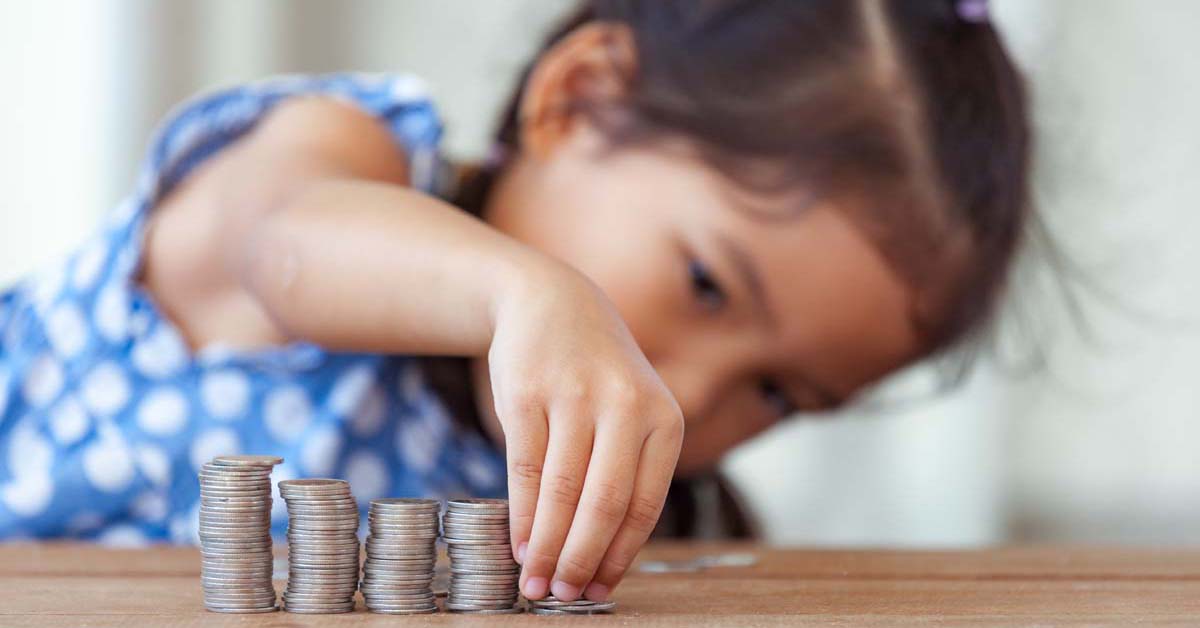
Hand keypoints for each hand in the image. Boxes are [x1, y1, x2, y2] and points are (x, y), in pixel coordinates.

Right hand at [487, 260, 684, 601]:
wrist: (550, 301)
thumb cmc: (595, 374)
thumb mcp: (634, 410)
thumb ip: (628, 470)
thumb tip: (605, 557)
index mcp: (664, 419)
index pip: (645, 504)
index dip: (620, 556)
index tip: (598, 590)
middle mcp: (626, 406)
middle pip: (605, 502)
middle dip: (582, 558)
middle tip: (563, 595)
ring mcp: (575, 396)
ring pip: (562, 491)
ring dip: (546, 545)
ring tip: (535, 580)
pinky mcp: (528, 392)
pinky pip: (525, 468)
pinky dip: (522, 514)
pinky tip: (519, 542)